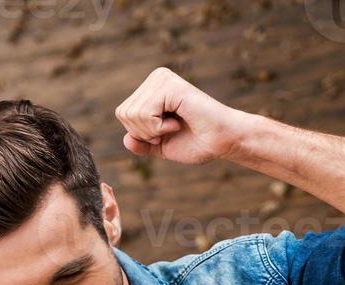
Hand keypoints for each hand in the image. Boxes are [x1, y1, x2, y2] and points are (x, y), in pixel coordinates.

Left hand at [115, 67, 249, 165]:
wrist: (222, 142)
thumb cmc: (197, 142)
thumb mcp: (161, 146)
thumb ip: (142, 143)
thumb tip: (126, 139)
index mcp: (151, 89)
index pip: (123, 114)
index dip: (140, 133)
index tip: (165, 132)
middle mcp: (156, 78)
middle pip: (124, 113)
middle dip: (144, 133)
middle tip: (171, 130)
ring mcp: (163, 79)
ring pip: (132, 114)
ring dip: (152, 131)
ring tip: (175, 125)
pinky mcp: (170, 85)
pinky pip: (145, 113)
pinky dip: (158, 127)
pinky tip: (177, 122)